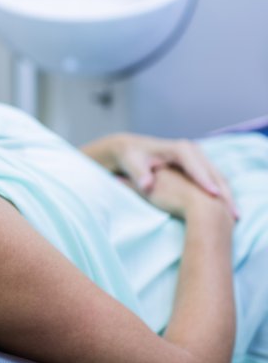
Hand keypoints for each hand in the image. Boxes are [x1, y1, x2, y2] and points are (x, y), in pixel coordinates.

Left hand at [83, 133, 238, 218]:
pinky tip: (226, 208)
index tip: (213, 194)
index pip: (194, 164)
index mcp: (178, 149)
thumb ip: (140, 175)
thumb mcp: (132, 164)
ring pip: (217, 176)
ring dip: (226, 194)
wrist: (130, 147)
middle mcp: (191, 150)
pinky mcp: (198, 164)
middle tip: (232, 213)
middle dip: (223, 191)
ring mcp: (197, 156)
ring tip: (233, 215)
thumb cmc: (131, 157)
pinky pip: (215, 179)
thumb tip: (147, 186)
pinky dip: (223, 193)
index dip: (203, 179)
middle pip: (212, 171)